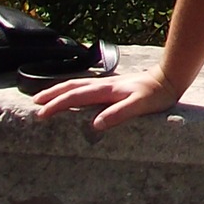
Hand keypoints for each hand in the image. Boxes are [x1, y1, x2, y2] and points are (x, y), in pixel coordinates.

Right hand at [32, 71, 181, 131]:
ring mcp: (107, 83)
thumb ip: (118, 114)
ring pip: (77, 84)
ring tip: (45, 96)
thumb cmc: (156, 95)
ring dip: (59, 89)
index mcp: (105, 90)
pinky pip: (85, 86)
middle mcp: (103, 84)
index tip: (40, 114)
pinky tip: (73, 94)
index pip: (74, 96)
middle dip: (51, 94)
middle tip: (34, 102)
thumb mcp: (140, 106)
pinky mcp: (112, 86)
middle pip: (70, 86)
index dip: (56, 105)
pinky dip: (72, 89)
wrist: (169, 78)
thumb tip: (95, 125)